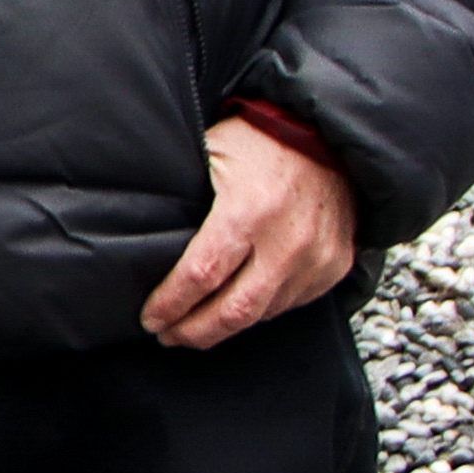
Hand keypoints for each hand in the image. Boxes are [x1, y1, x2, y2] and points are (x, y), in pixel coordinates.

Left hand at [141, 116, 356, 348]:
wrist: (328, 136)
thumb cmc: (258, 138)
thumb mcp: (210, 150)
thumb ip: (181, 191)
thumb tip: (138, 225)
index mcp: (248, 209)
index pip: (201, 274)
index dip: (171, 303)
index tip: (150, 318)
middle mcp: (287, 242)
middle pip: (234, 310)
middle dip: (194, 330)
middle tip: (166, 336)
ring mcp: (316, 259)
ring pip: (263, 314)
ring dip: (225, 326)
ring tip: (194, 328)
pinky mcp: (335, 267)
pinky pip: (291, 304)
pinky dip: (259, 312)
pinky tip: (235, 310)